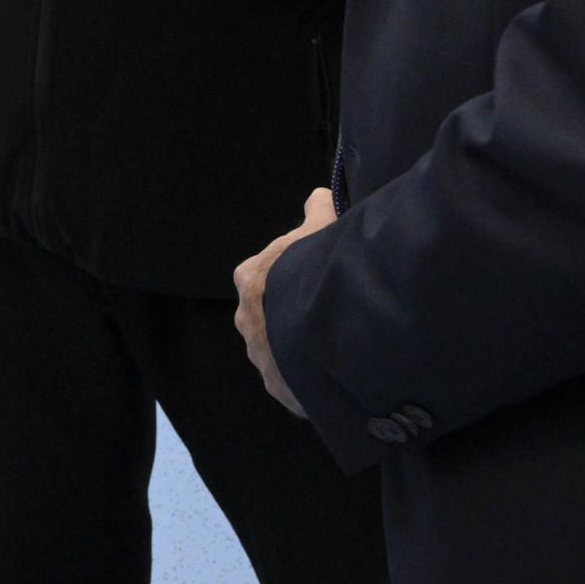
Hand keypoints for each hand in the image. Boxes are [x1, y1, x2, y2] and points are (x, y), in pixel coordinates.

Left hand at [234, 187, 335, 416]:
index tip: (313, 276)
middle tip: (326, 312)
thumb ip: (318, 211)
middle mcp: (247, 320)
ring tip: (335, 345)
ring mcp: (261, 357)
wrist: (321, 330)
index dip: (291, 272)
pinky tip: (337, 370)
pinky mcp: (279, 388)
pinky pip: (296, 383)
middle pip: (271, 314)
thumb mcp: (320, 230)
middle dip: (293, 313)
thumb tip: (318, 195)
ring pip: (281, 351)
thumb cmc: (317, 271)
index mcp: (251, 279)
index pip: (265, 274)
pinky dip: (313, 378)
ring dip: (303, 349)